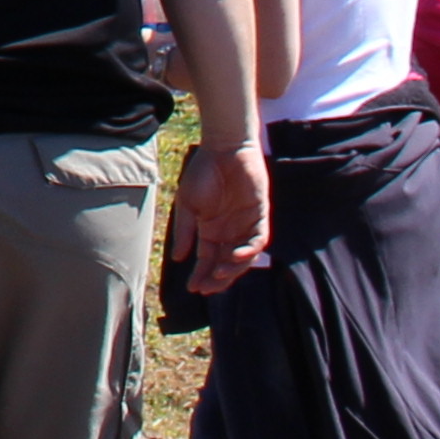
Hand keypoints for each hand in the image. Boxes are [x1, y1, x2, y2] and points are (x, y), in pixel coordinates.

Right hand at [171, 137, 270, 294]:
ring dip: (232, 269)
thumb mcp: (187, 205)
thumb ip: (185, 232)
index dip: (201, 274)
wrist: (224, 149)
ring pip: (243, 257)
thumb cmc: (203, 173)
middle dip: (217, 278)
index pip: (207, 258)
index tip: (192, 288)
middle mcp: (229, 231)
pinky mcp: (260, 216)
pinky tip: (235, 256)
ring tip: (219, 275)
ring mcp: (245, 225)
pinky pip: (257, 241)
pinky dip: (248, 252)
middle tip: (207, 289)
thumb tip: (179, 258)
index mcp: (210, 229)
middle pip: (225, 263)